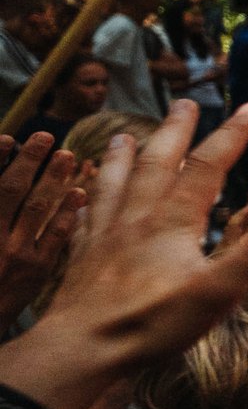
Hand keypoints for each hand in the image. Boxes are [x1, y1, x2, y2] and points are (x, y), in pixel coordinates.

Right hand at [0, 135, 83, 320]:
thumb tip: (6, 164)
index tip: (8, 138)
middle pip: (9, 190)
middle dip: (28, 161)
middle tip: (44, 136)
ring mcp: (13, 254)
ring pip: (35, 209)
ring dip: (53, 179)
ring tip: (67, 156)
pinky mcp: (36, 271)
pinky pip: (55, 237)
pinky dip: (67, 213)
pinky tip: (80, 193)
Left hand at [41, 101, 247, 377]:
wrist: (84, 347)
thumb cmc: (155, 321)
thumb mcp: (221, 289)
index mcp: (174, 220)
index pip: (207, 166)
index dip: (231, 135)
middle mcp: (137, 217)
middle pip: (157, 162)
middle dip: (175, 131)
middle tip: (185, 104)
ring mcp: (105, 234)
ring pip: (114, 183)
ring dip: (123, 156)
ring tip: (125, 136)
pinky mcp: (83, 256)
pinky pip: (85, 218)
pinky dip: (88, 201)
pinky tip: (84, 200)